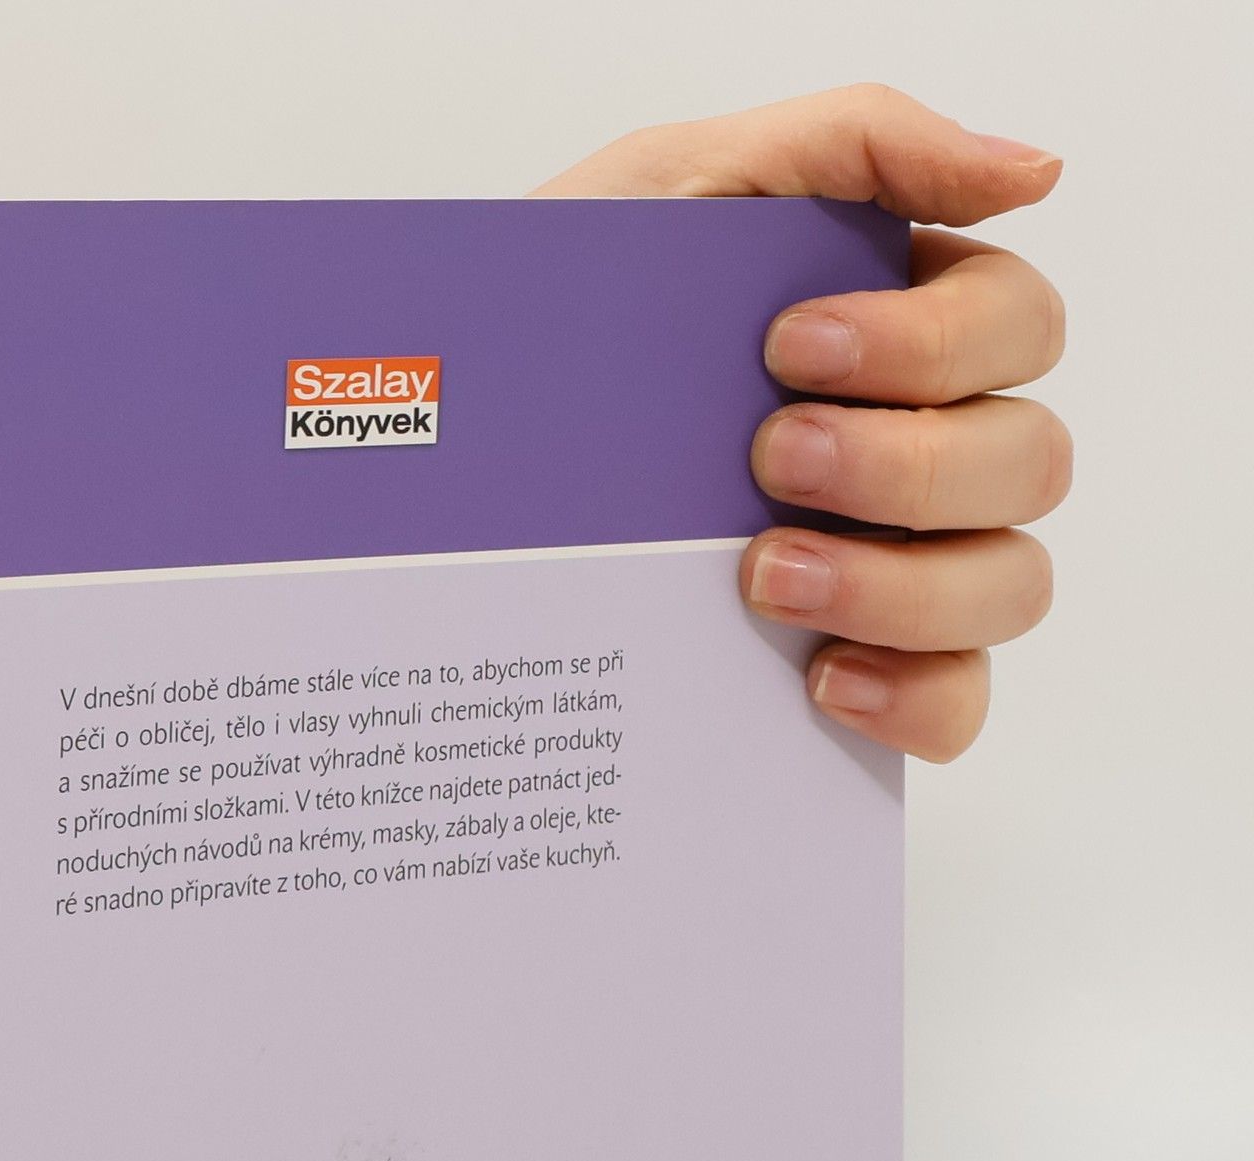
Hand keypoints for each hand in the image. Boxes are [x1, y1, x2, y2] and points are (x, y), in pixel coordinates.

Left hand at [536, 85, 1068, 761]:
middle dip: (902, 463)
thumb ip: (856, 145)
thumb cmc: (565, 312)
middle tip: (767, 461)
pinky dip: (915, 696)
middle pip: (1027, 461)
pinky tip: (821, 679)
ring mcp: (897, 567)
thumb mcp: (677, 189)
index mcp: (896, 331)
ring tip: (762, 577)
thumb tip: (1035, 171)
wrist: (434, 441)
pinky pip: (957, 704)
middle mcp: (918, 449)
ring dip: (902, 584)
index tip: (788, 348)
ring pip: (1008, 584)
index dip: (933, 343)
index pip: (1017, 328)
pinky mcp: (862, 670)